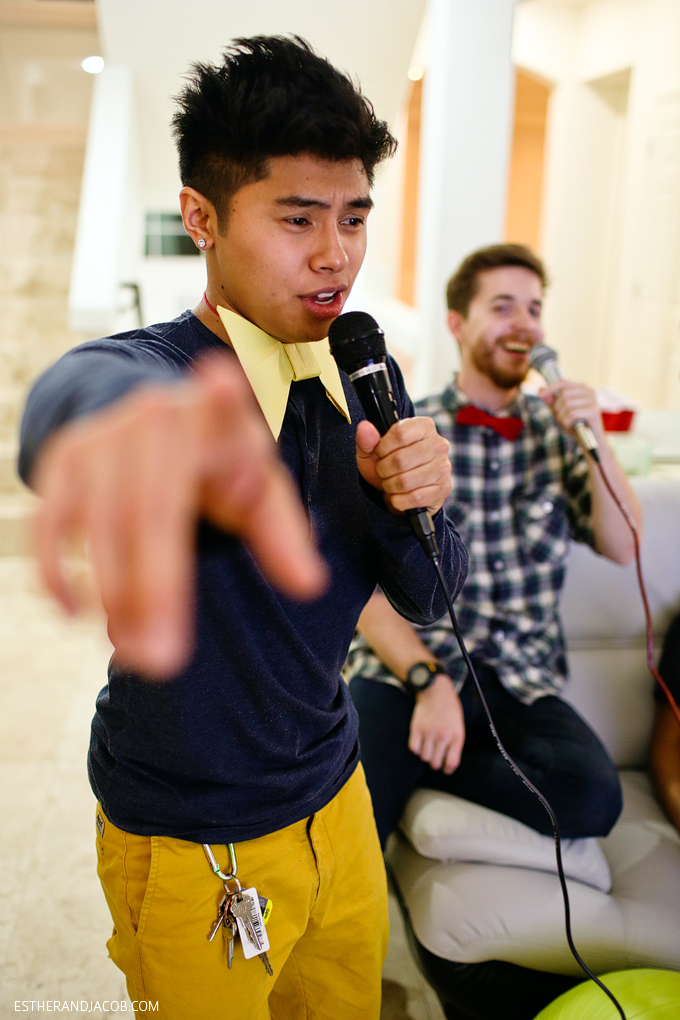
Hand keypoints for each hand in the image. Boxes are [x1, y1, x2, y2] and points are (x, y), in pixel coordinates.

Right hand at [32, 353, 326, 677]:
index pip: (221, 410)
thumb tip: (309, 586)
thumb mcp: (258, 487)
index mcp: (217, 421)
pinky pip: (52, 520)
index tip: (223, 384)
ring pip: (102, 522)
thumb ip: (284, 535)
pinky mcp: (65, 458)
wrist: (146, 415)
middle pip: (153, 508)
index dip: (219, 399)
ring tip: (138, 655)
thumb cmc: (215, 460)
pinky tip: (75, 613)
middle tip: (164, 659)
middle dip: (156, 589)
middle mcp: (156, 418)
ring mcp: (104, 436)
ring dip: (114, 594)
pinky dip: (58, 569)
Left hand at [355, 416, 451, 514]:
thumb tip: (364, 427)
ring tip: (390, 483)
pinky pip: (414, 498)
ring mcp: (443, 467)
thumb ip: (366, 440)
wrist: (401, 490)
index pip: (400, 433)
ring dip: (390, 486)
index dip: (382, 447)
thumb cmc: (388, 465)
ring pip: (406, 481)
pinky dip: (399, 500)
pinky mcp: (443, 489)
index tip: (379, 454)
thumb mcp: (372, 452)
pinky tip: (399, 495)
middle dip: (384, 470)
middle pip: (401, 459)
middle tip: (383, 472)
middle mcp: (438, 444)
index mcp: (424, 427)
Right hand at [408, 674, 465, 773]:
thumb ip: (455, 742)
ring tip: (428, 747)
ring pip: (424, 757)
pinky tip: (420, 741)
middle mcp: (443, 737)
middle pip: (436, 763)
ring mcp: (428, 733)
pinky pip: (413, 748)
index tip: (446, 768)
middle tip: (435, 757)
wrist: (435, 690)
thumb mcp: (459, 724)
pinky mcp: (416, 729)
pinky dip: (416, 748)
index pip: (452, 763)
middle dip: (436, 763)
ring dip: (425, 755)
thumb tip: (449, 759)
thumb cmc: (449, 707)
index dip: (448, 769)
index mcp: (456, 736)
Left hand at [539, 380, 603, 440]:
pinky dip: (567, 422)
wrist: (590, 440)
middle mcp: (589, 391)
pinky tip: (572, 426)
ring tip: (567, 424)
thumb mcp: (559, 412)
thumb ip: (551, 401)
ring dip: (562, 417)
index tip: (540, 396)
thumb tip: (540, 389)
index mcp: (581, 388)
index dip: (551, 388)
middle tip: (560, 419)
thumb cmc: (574, 424)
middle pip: (564, 394)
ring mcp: (593, 400)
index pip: (563, 382)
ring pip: (567, 404)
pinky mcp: (594, 411)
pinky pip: (572, 414)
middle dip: (557, 408)